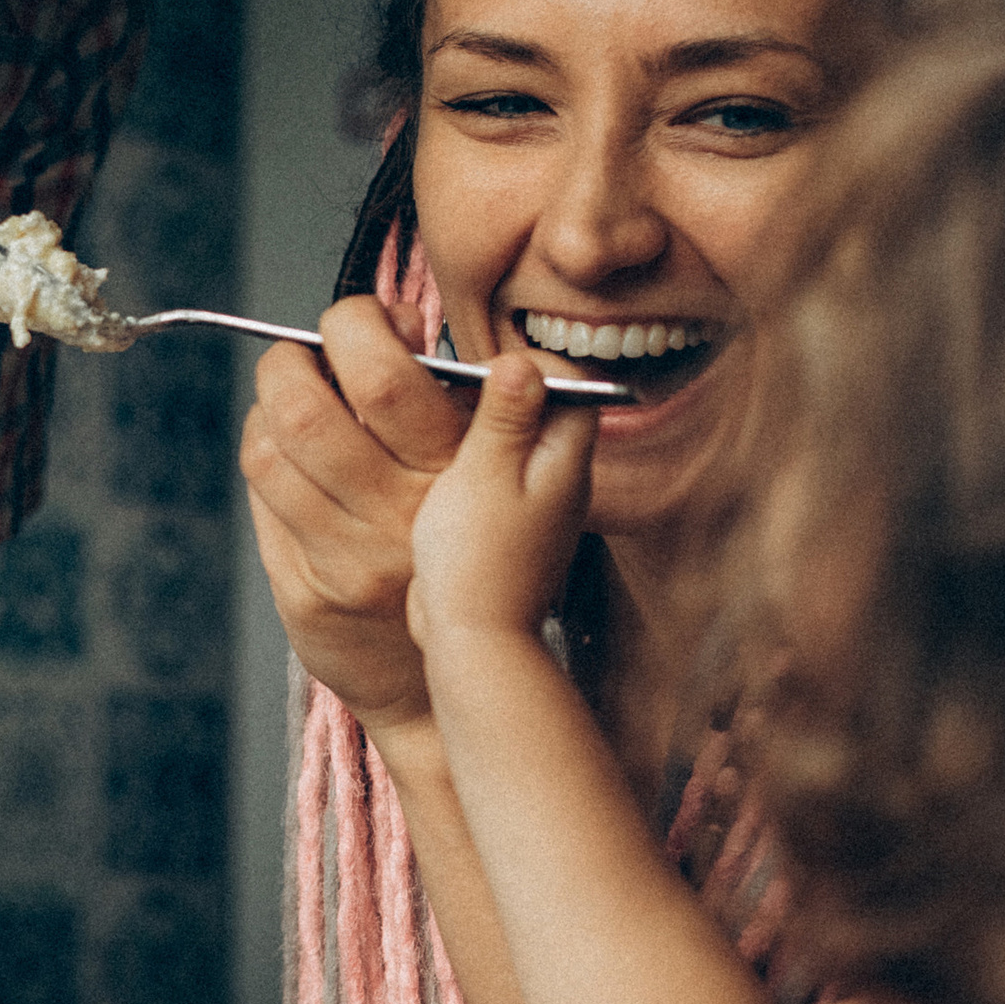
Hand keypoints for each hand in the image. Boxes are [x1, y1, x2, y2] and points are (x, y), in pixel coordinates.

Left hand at [239, 296, 468, 729]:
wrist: (456, 668)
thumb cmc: (469, 540)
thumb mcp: (488, 459)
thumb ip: (452, 390)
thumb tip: (394, 319)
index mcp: (455, 471)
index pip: (382, 376)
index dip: (354, 326)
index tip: (361, 323)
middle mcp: (399, 518)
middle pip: (303, 410)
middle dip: (288, 361)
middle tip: (302, 356)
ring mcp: (348, 562)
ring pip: (268, 453)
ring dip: (268, 410)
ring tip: (292, 404)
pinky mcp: (308, 595)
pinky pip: (262, 502)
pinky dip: (267, 460)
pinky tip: (289, 458)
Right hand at [405, 349, 596, 657]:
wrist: (476, 643)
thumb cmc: (479, 566)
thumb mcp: (486, 475)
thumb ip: (504, 416)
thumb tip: (521, 359)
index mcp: (566, 458)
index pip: (567, 381)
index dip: (523, 363)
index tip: (476, 369)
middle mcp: (563, 478)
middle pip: (540, 406)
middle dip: (495, 391)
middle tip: (450, 391)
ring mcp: (539, 503)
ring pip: (515, 439)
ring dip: (477, 427)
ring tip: (439, 431)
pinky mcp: (511, 524)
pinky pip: (496, 473)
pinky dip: (469, 463)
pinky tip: (437, 474)